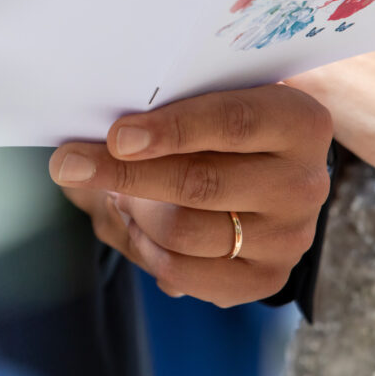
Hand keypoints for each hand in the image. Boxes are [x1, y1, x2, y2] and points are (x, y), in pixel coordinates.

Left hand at [49, 84, 331, 307]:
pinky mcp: (267, 279)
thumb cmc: (226, 123)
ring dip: (131, 212)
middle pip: (201, 183)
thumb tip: (105, 136)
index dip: (171, 129)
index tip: (116, 136)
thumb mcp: (212, 96)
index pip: (233, 123)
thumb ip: (171, 104)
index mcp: (300, 122)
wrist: (266, 167)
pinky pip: (186, 275)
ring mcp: (290, 238)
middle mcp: (305, 183)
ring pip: (185, 232)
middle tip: (69, 163)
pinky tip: (132, 223)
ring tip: (106, 190)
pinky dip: (146, 250)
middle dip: (125, 174)